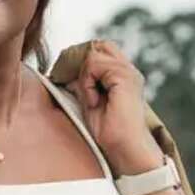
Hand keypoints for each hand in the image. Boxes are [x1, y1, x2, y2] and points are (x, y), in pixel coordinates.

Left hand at [74, 40, 164, 175]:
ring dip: (84, 78)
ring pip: (94, 54)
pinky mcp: (126, 79)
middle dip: (81, 63)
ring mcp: (129, 73)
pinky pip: (95, 66)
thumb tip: (65, 71)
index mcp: (121, 75)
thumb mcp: (88, 102)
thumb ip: (82, 84)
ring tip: (90, 100)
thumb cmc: (107, 132)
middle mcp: (128, 70)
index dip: (81, 61)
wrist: (124, 149)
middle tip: (75, 87)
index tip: (69, 82)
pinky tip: (93, 102)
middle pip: (99, 46)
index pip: (99, 50)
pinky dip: (87, 84)